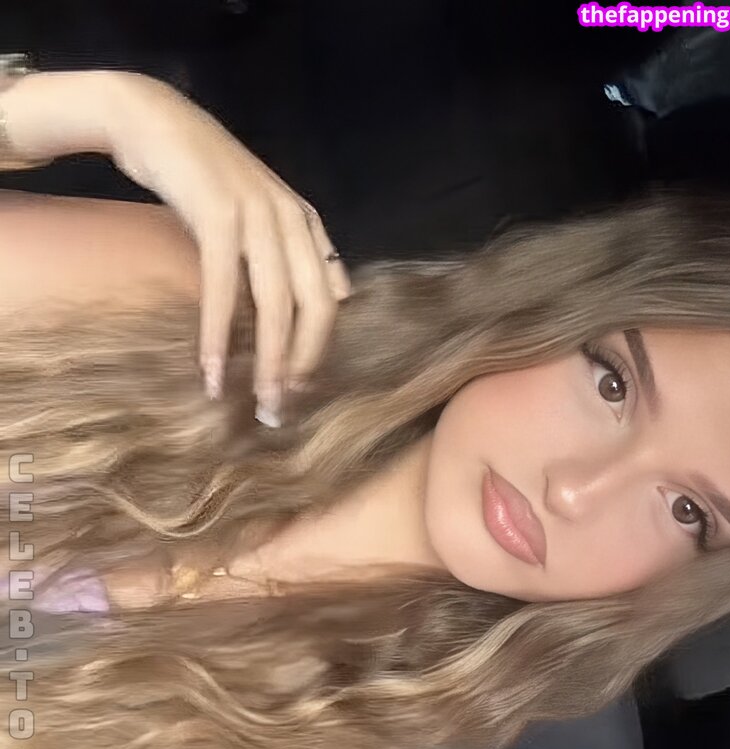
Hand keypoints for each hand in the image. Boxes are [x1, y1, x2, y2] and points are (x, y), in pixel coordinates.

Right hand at [104, 73, 350, 423]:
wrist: (155, 121)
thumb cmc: (206, 178)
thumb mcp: (263, 215)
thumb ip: (298, 253)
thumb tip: (339, 295)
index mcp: (306, 226)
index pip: (329, 303)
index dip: (318, 353)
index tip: (300, 393)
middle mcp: (291, 221)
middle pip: (313, 310)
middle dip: (300, 367)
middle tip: (281, 410)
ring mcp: (257, 216)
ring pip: (275, 305)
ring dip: (267, 362)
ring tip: (258, 403)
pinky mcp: (218, 215)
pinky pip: (223, 288)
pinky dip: (218, 334)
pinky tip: (212, 371)